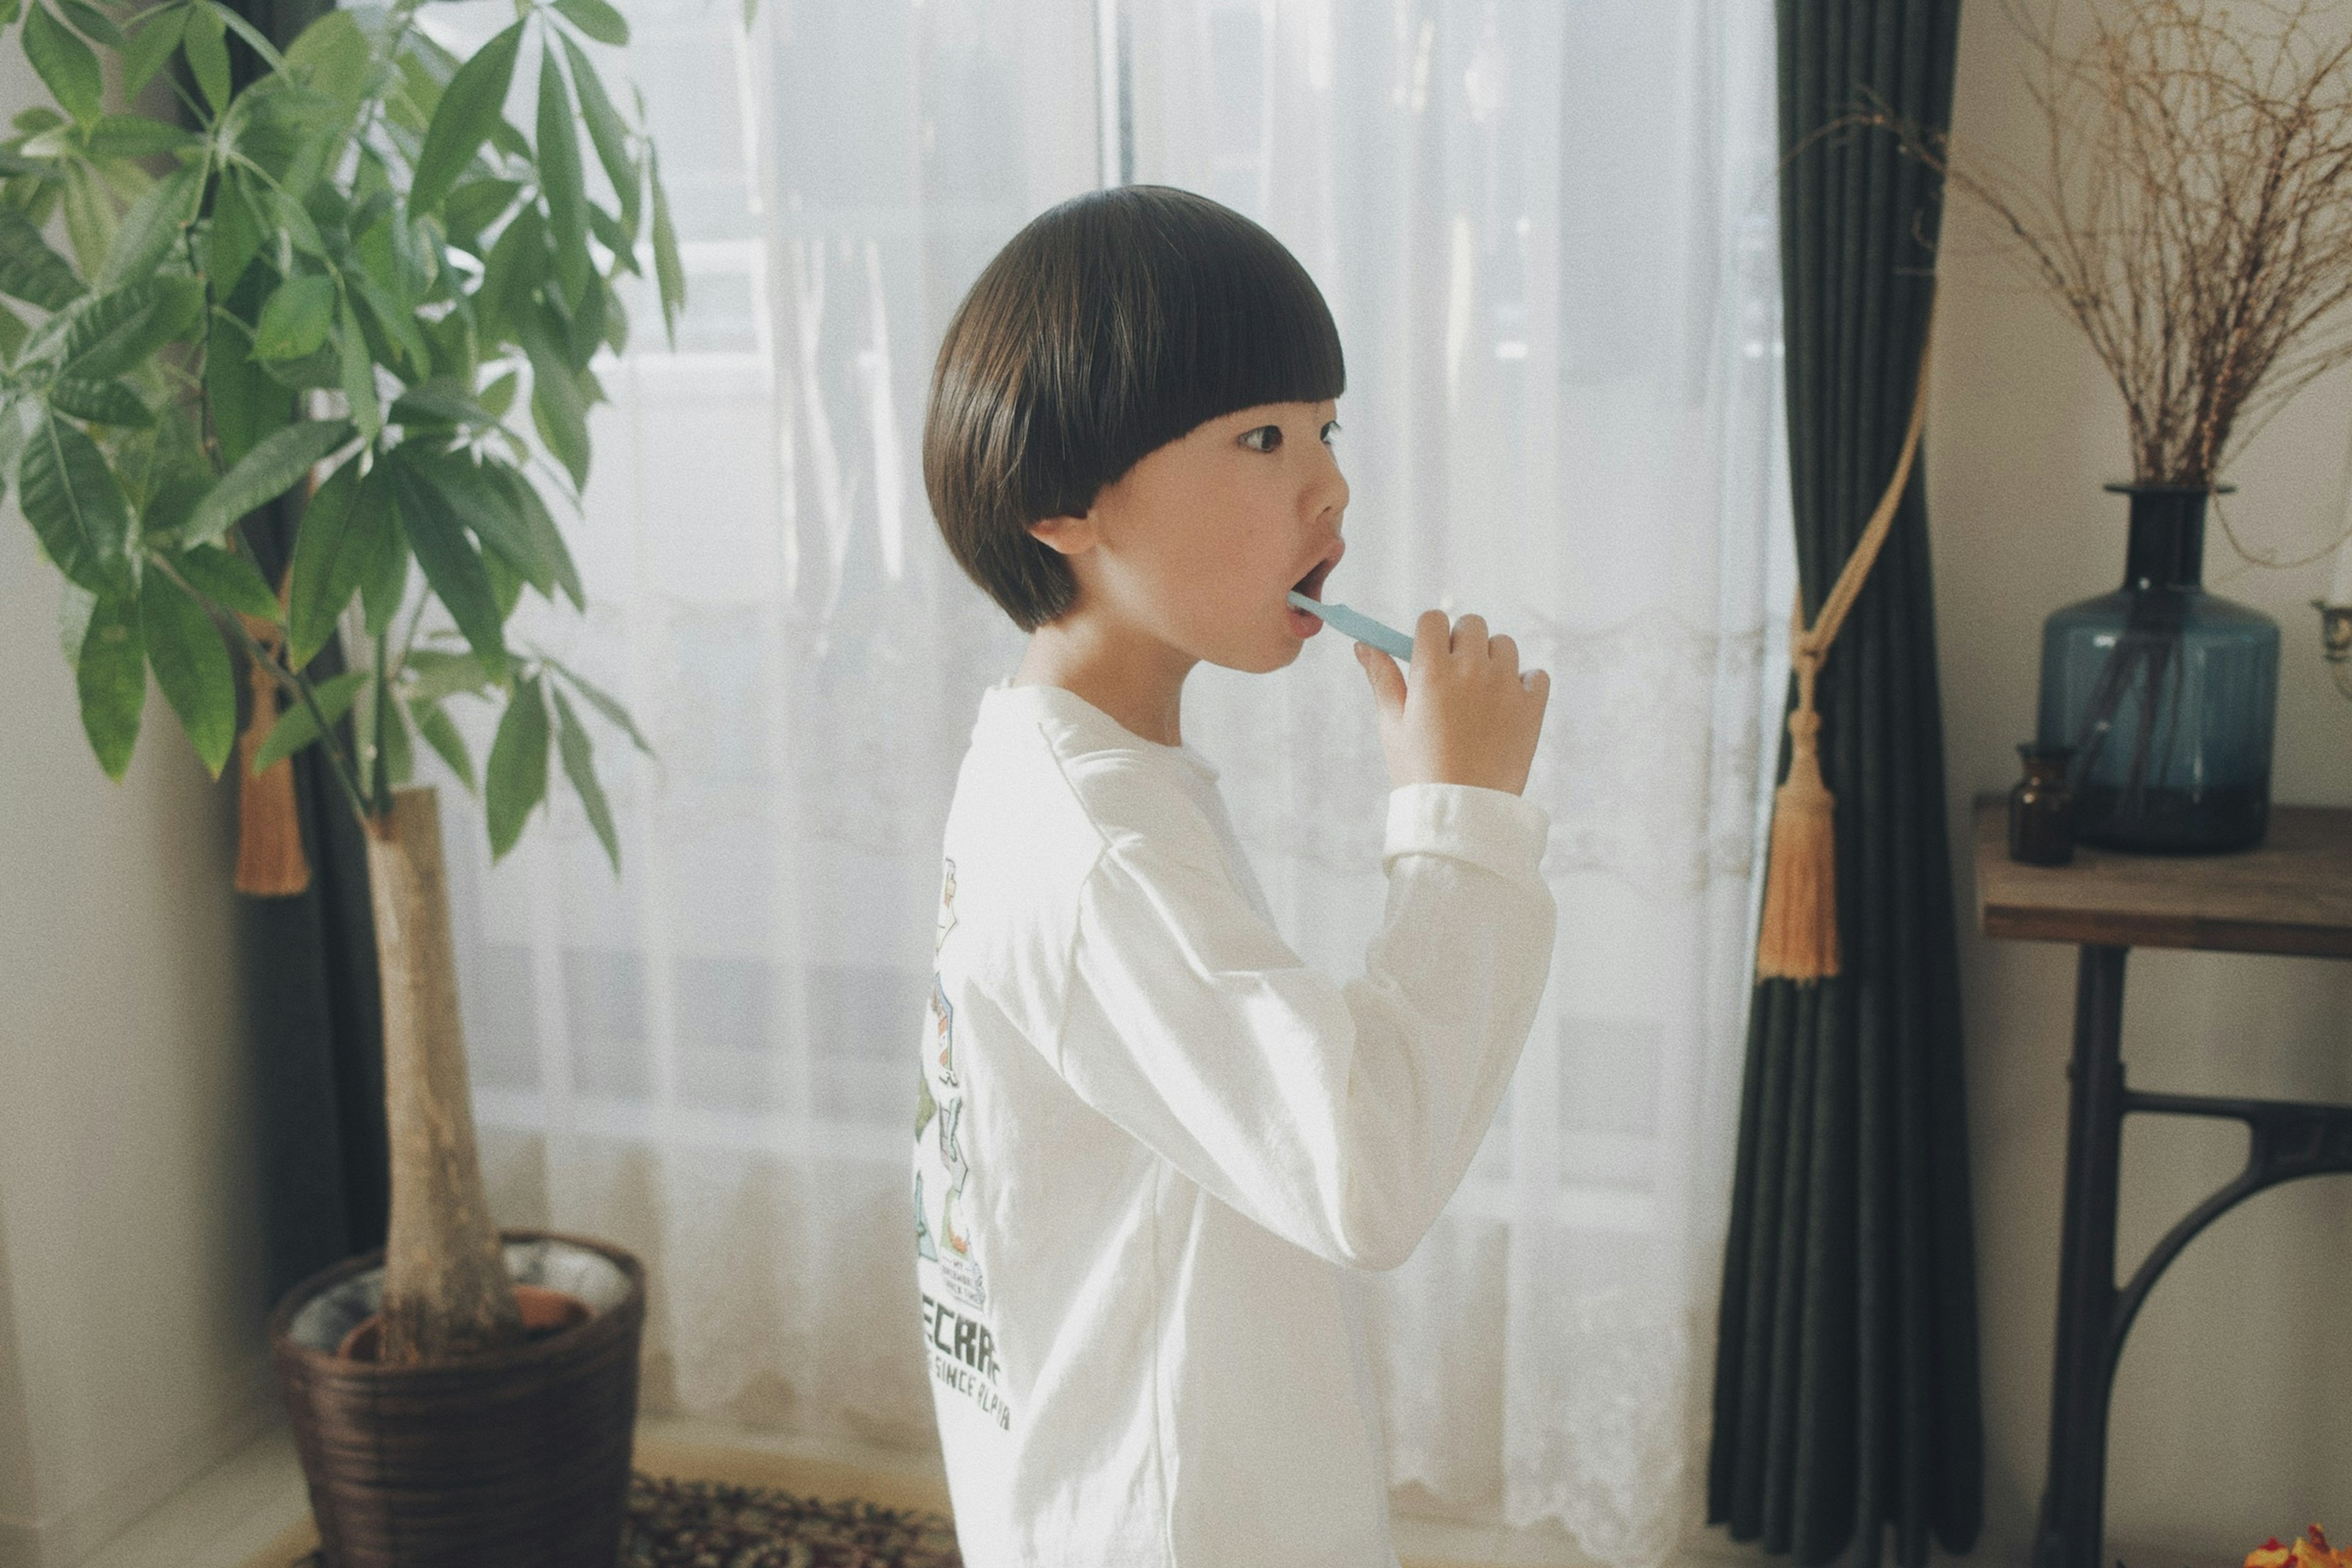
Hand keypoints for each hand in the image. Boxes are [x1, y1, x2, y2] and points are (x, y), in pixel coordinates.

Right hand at [1356, 611, 1549, 794]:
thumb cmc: (1420, 770)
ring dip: (1493, 660)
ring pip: (1505, 646)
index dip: (1429, 633)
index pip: (1433, 619)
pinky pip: (1536, 675)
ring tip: (1480, 694)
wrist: (1462, 813)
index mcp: (1433, 672)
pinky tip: (1507, 705)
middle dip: (1461, 642)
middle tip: (1453, 676)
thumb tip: (1364, 644)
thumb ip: (1382, 678)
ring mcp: (1506, 687)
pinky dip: (1525, 683)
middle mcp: (1472, 671)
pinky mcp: (1532, 707)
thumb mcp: (1393, 724)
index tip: (1428, 654)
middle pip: (1472, 625)